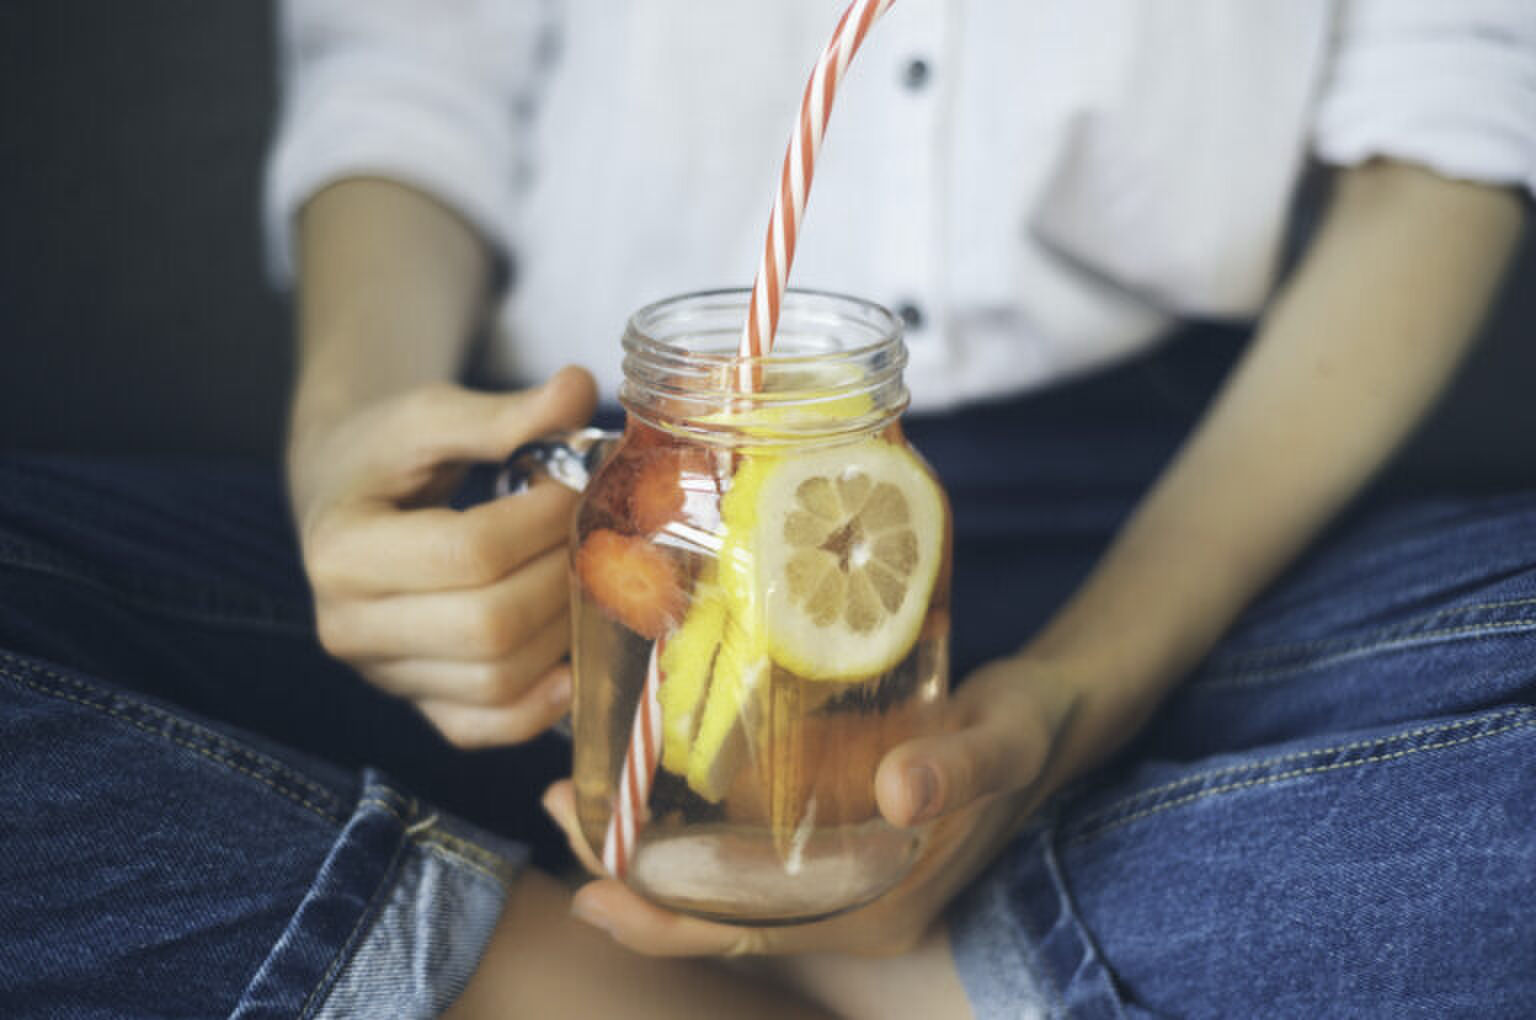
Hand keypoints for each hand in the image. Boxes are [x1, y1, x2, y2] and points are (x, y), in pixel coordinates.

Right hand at [289, 366, 597, 747]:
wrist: (346, 500)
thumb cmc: (387, 454)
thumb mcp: (431, 416)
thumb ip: (503, 412)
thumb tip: (580, 390)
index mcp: (340, 550)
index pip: (469, 552)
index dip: (543, 520)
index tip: (577, 483)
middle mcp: (349, 627)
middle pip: (490, 625)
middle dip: (563, 576)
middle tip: (595, 532)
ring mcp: (385, 676)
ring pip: (499, 681)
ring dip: (567, 630)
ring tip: (587, 574)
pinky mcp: (420, 705)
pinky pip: (489, 728)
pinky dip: (543, 705)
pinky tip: (575, 657)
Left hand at [543, 654, 1107, 955]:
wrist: (1048, 714)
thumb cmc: (1023, 730)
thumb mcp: (999, 743)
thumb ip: (957, 767)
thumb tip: (903, 794)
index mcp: (873, 910)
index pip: (745, 937)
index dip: (662, 926)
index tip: (592, 890)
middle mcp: (843, 905)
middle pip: (712, 914)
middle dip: (628, 876)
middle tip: (562, 806)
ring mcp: (832, 873)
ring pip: (716, 881)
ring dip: (645, 846)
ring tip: (578, 788)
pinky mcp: (827, 834)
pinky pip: (740, 845)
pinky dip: (685, 820)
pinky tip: (650, 769)